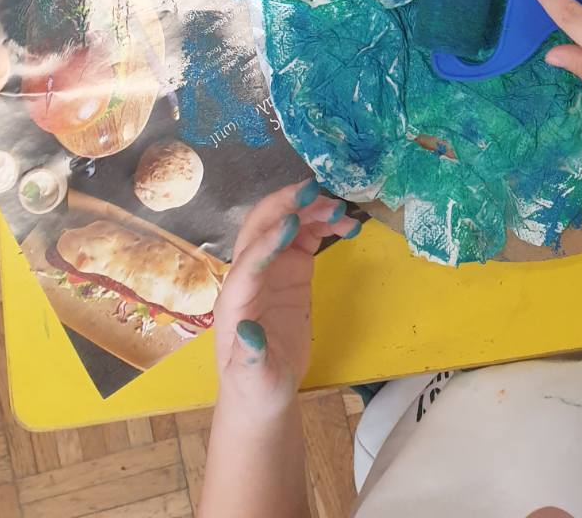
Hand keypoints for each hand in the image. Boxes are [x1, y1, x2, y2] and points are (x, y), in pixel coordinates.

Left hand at [213, 180, 359, 418]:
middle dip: (285, 206)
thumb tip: (247, 331)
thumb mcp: (253, 380)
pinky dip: (324, 225)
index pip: (247, 262)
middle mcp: (249, 276)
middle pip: (260, 228)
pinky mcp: (291, 269)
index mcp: (234, 301)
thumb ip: (250, 358)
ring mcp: (271, 268)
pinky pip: (305, 236)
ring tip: (342, 210)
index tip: (292, 223)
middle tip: (316, 191)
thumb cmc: (255, 388)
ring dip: (310, 211)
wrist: (264, 390)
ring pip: (286, 225)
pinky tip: (347, 225)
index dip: (268, 241)